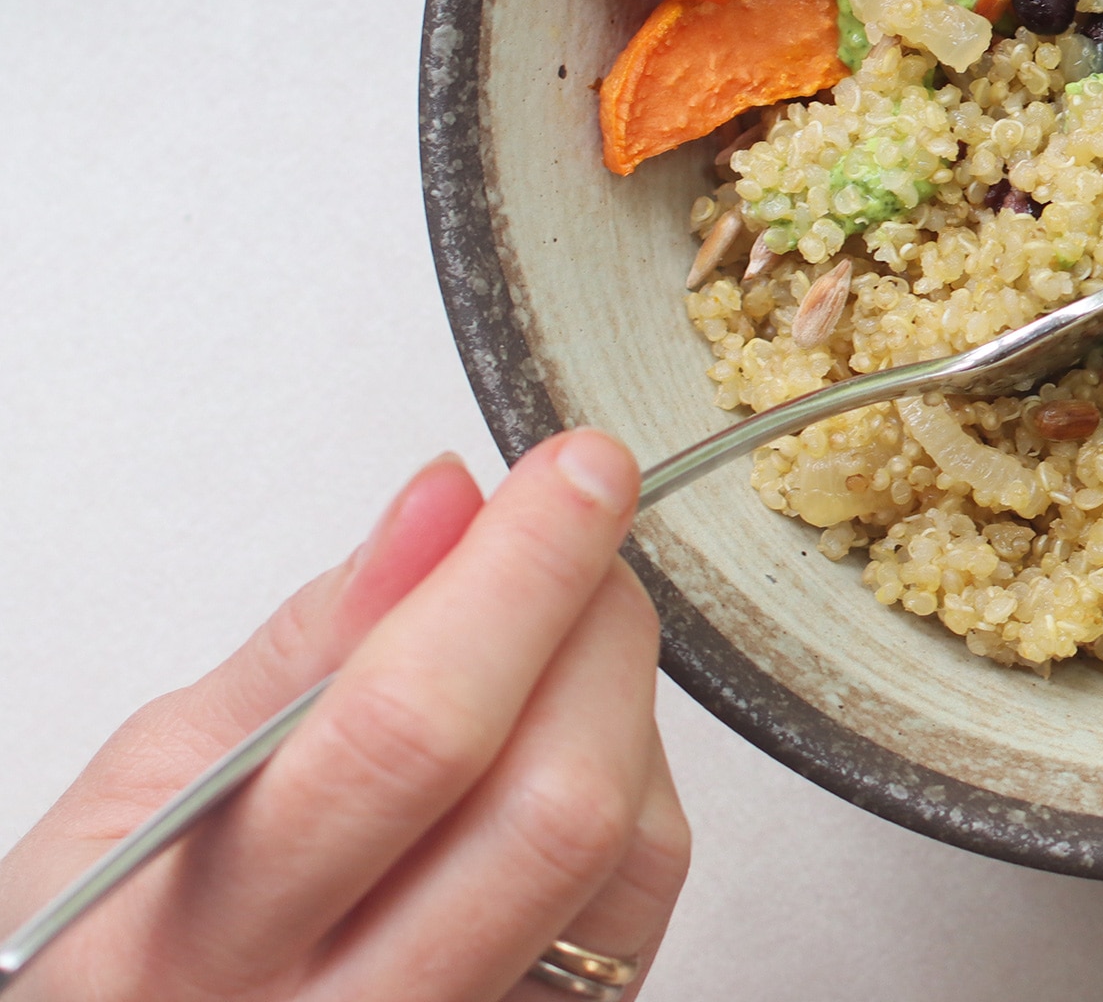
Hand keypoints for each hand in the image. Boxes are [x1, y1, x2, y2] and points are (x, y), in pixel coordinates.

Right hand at [0, 435, 687, 1000]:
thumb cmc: (139, 914)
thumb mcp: (155, 772)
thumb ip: (315, 638)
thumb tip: (449, 505)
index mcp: (188, 947)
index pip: (408, 739)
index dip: (519, 580)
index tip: (573, 474)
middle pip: (552, 807)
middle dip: (593, 625)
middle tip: (578, 525)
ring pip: (627, 852)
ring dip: (621, 696)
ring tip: (551, 638)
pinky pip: (645, 902)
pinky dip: (635, 782)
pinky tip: (561, 742)